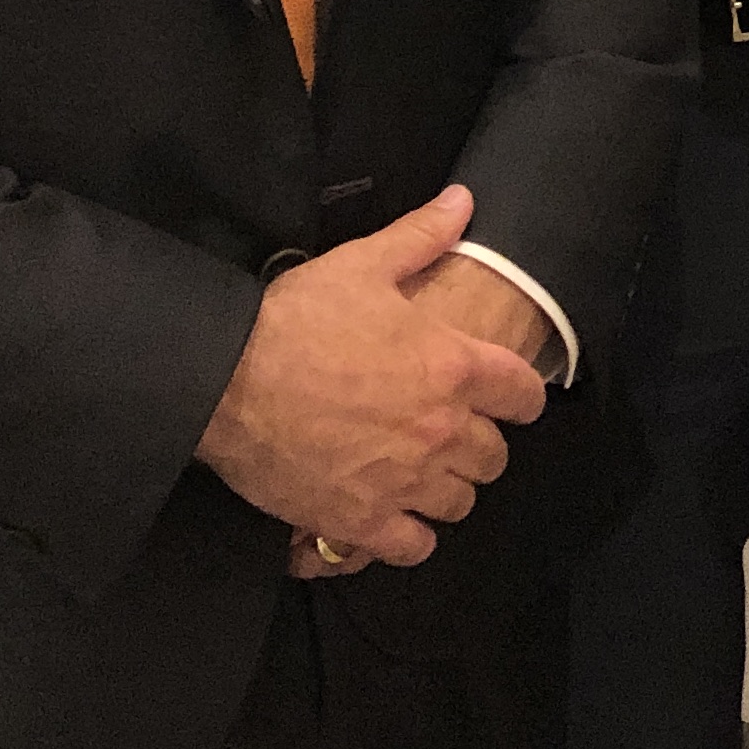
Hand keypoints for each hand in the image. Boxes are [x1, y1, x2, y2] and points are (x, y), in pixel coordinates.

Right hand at [196, 185, 547, 565]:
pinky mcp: (360, 520)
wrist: (224, 380)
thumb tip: (464, 202)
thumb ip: (422, 236)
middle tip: (449, 431)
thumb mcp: (362, 264)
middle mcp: (440, 429)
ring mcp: (403, 481)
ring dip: (447, 488)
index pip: (524, 394)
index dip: (520, 395)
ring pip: (460, 503)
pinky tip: (395, 518)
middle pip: (494, 456)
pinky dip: (410, 536)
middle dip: (479, 444)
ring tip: (422, 473)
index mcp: (453, 366)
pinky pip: (413, 547)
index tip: (506, 396)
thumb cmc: (295, 319)